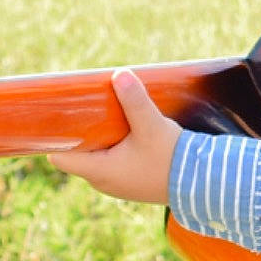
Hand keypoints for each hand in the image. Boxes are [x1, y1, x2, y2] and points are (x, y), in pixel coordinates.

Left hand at [49, 69, 179, 204]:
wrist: (203, 184)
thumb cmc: (173, 158)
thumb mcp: (151, 125)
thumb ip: (134, 101)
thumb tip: (119, 74)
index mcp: (99, 171)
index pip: (58, 157)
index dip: (56, 138)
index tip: (63, 117)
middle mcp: (103, 182)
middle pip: (77, 156)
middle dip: (81, 133)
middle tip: (89, 109)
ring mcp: (117, 186)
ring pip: (95, 159)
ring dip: (99, 141)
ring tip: (109, 118)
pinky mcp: (132, 184)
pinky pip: (111, 165)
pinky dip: (113, 150)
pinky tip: (127, 133)